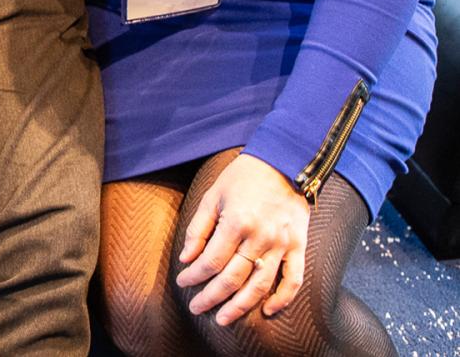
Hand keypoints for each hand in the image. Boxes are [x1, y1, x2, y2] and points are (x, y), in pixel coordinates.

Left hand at [176, 153, 309, 323]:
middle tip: (197, 308)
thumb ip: (198, 228)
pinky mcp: (299, 246)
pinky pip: (294, 280)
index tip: (183, 283)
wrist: (284, 162)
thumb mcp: (213, 196)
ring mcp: (282, 244)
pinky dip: (282, 299)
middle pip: (233, 278)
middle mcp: (260, 238)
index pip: (211, 261)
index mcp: (236, 223)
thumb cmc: (243, 177)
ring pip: (260, 285)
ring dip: (241, 306)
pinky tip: (267, 310)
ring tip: (224, 319)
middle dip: (212, 297)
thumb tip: (187, 258)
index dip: (195, 276)